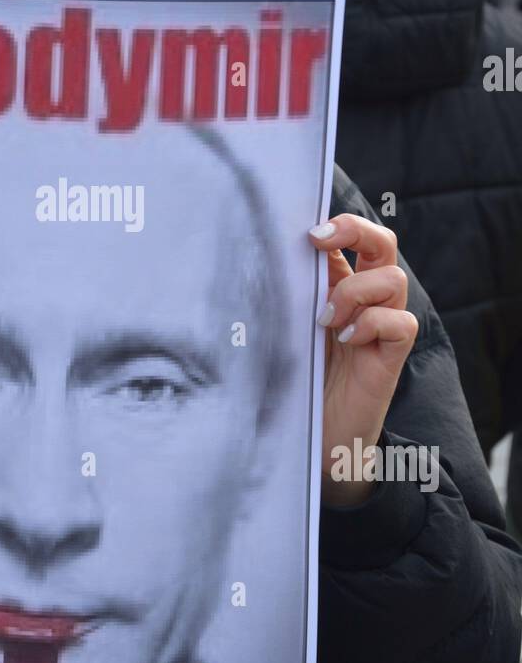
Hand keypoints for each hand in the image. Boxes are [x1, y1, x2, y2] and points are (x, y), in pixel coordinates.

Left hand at [309, 216, 417, 506]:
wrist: (315, 437)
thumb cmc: (295, 379)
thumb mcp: (283, 328)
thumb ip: (285, 296)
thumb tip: (262, 256)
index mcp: (338, 285)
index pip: (352, 238)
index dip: (339, 224)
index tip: (309, 233)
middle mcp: (364, 300)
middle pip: (384, 243)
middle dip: (357, 231)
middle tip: (321, 242)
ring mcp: (381, 327)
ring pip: (393, 280)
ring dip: (355, 291)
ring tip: (326, 319)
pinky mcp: (391, 356)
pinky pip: (401, 323)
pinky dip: (373, 324)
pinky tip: (347, 341)